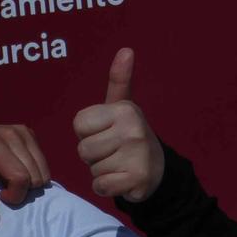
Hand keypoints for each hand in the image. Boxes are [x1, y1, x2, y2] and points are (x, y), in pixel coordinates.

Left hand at [0, 121, 50, 215]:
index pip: (21, 178)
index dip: (15, 195)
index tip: (1, 196)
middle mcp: (12, 134)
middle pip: (35, 175)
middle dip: (22, 188)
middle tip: (2, 186)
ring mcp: (22, 131)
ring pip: (42, 169)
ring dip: (28, 180)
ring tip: (7, 177)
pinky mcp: (28, 132)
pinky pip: (41, 160)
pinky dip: (31, 170)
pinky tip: (14, 167)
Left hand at [72, 48, 163, 201]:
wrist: (157, 169)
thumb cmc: (129, 135)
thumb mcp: (122, 107)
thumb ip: (119, 80)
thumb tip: (126, 49)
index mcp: (123, 110)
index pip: (79, 125)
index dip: (88, 133)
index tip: (106, 132)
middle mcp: (132, 129)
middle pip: (83, 149)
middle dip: (94, 155)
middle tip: (114, 151)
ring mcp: (136, 155)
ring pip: (92, 169)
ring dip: (101, 171)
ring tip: (119, 164)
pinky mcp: (137, 179)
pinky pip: (101, 186)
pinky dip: (107, 187)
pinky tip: (122, 180)